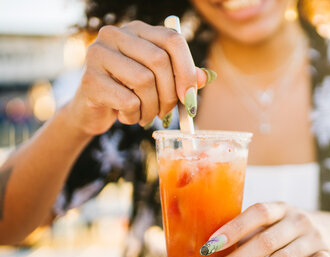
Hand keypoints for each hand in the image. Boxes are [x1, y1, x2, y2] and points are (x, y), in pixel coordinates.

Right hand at [67, 20, 212, 135]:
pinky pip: (128, 101)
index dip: (187, 69)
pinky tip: (128, 117)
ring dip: (152, 108)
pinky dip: (134, 116)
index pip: (172, 39)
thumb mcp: (159, 83)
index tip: (190, 96)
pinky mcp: (90, 80)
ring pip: (144, 80)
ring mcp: (98, 54)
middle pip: (159, 60)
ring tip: (146, 116)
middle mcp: (115, 35)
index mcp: (137, 31)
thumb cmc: (131, 93)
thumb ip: (182, 78)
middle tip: (167, 113)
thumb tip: (203, 78)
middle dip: (170, 94)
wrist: (92, 111)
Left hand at [192, 202, 329, 256]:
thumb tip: (208, 249)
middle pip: (265, 242)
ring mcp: (315, 238)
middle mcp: (298, 221)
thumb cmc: (289, 229)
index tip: (209, 246)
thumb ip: (248, 231)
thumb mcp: (273, 221)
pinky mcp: (329, 256)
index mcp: (281, 208)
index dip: (233, 228)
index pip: (257, 213)